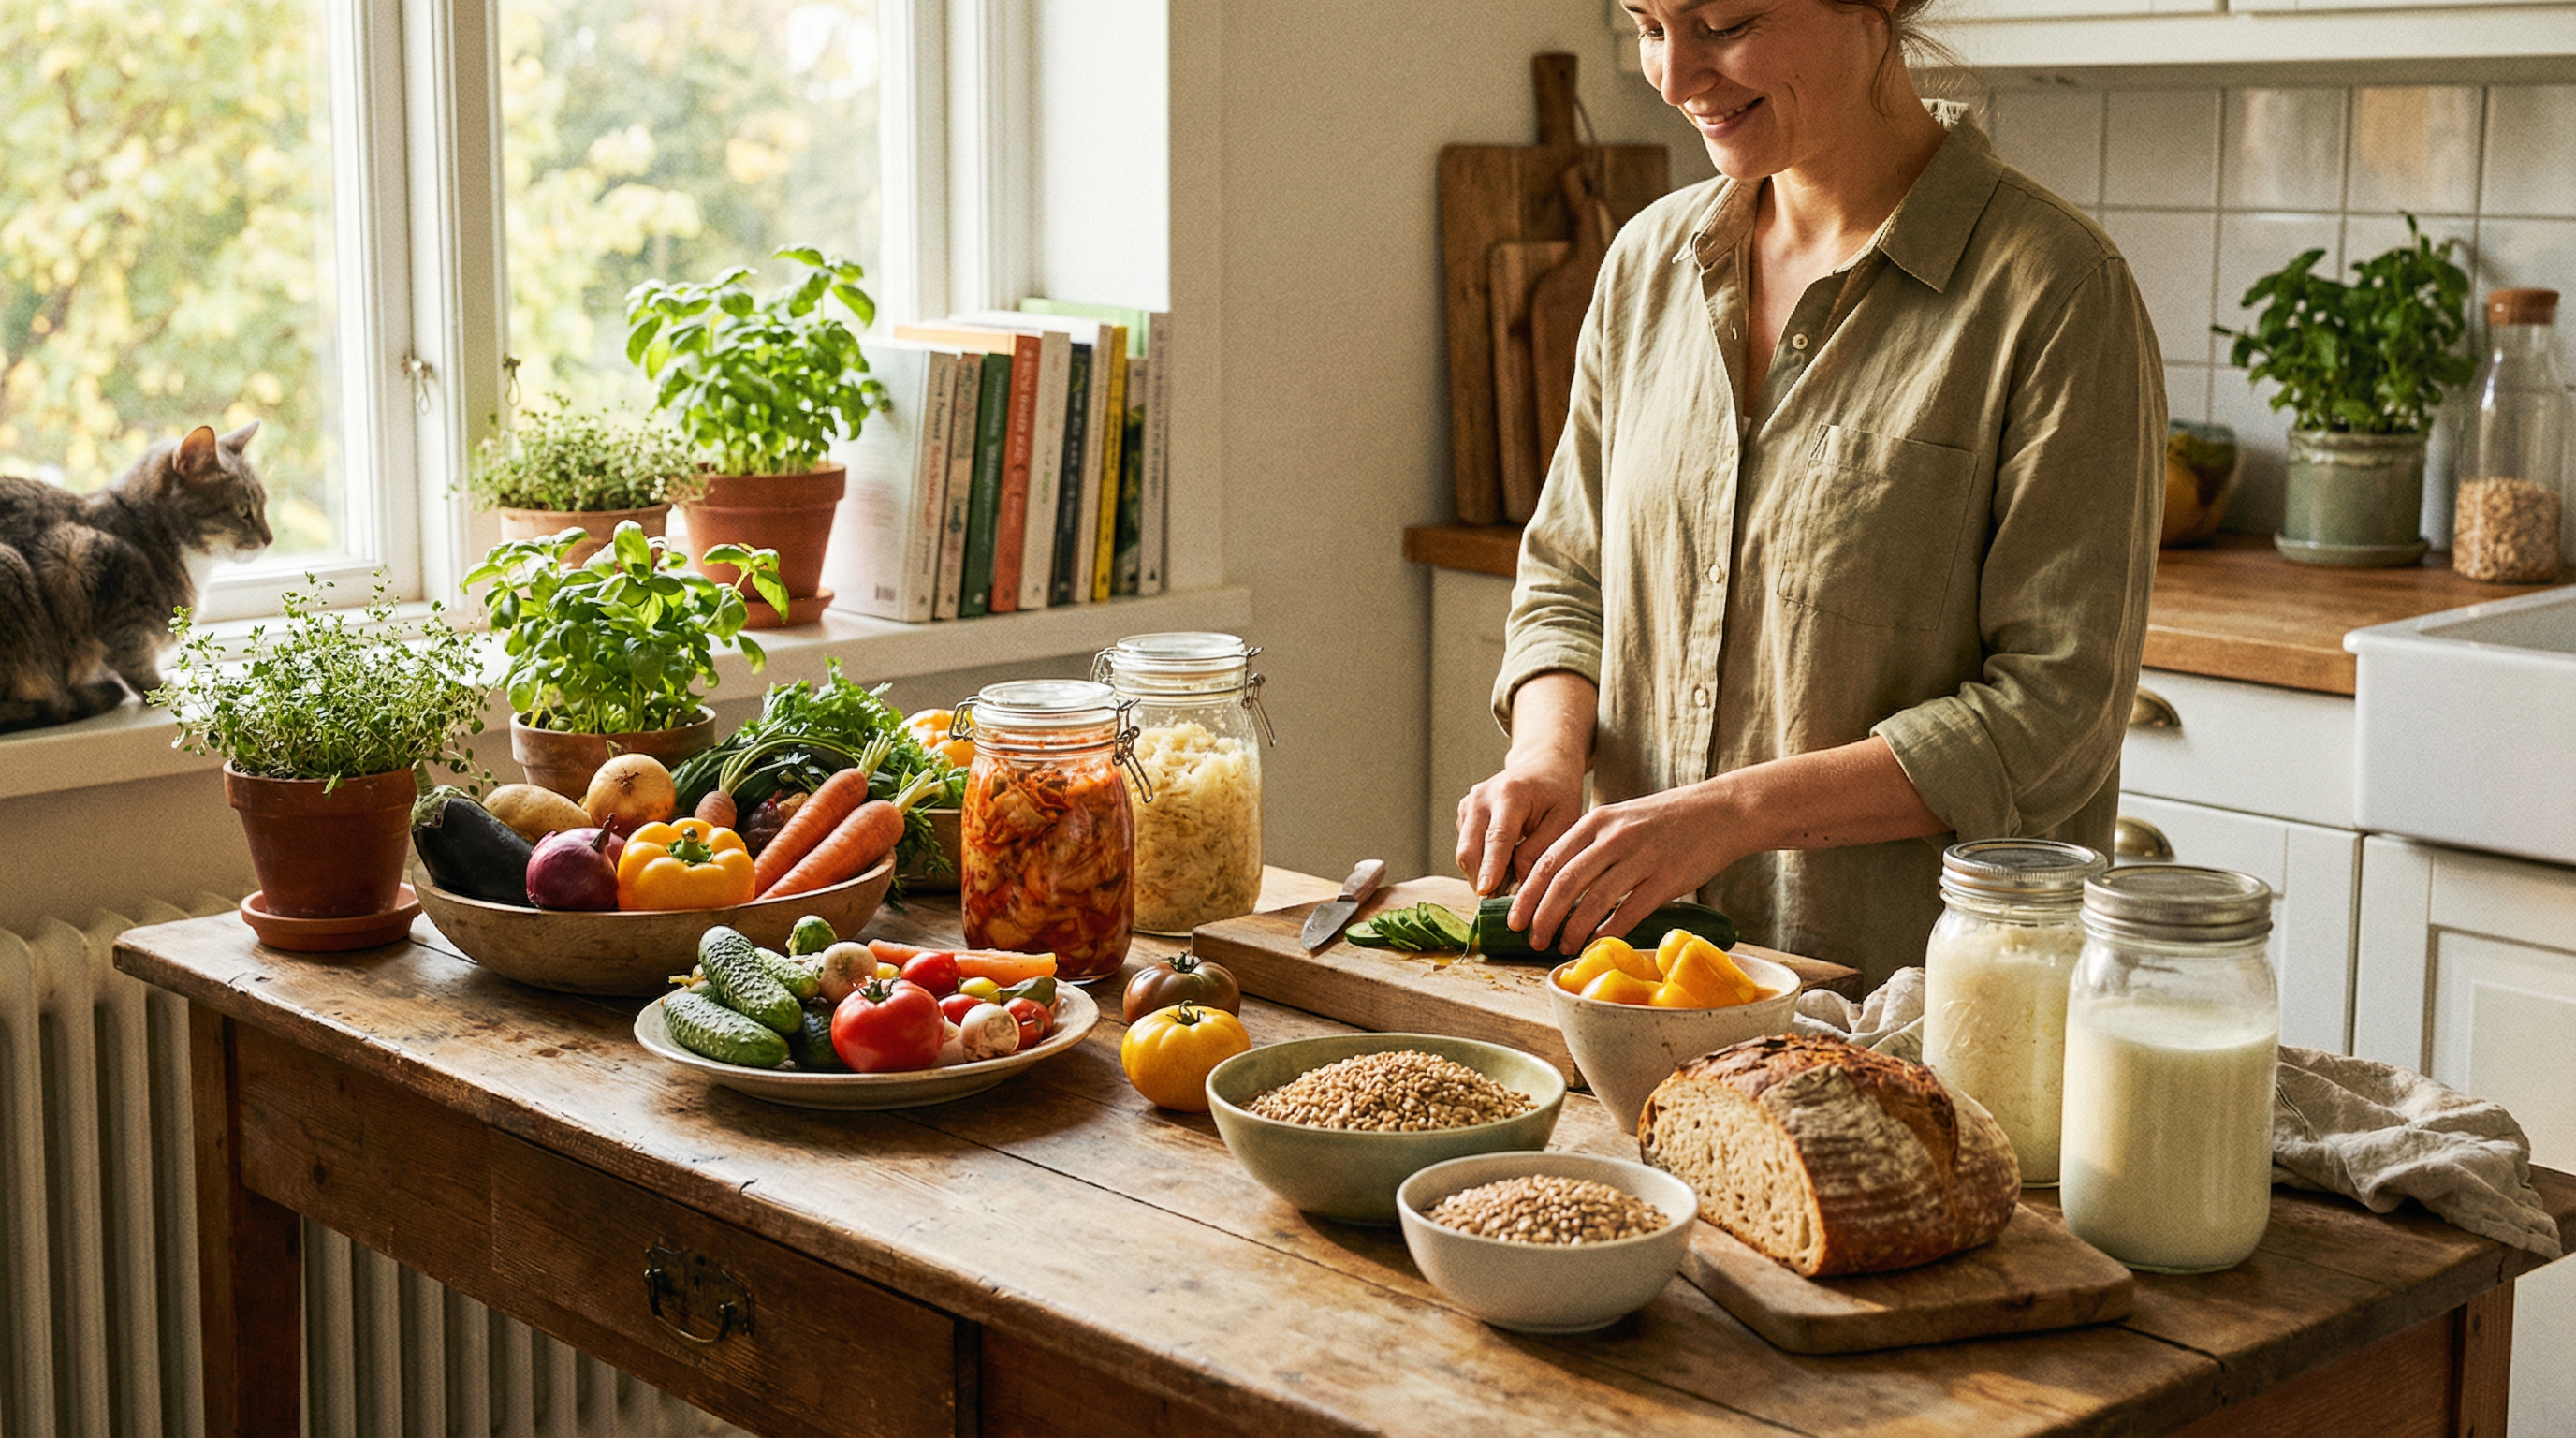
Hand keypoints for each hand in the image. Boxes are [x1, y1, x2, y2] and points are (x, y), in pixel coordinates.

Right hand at [1456, 753, 1585, 896]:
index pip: (1497, 838)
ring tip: (1508, 889)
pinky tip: (1503, 870)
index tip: (1486, 893)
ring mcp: (1468, 804)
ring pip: (1465, 853)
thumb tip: (1518, 880)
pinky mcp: (1464, 814)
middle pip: (1470, 849)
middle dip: (1481, 881)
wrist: (1541, 766)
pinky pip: (1467, 848)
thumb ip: (1542, 849)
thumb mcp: (1564, 819)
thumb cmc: (1558, 793)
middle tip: (1502, 908)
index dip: (1491, 868)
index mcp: (1510, 794)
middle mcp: (1481, 797)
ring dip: (1482, 876)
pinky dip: (1481, 865)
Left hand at [1508, 783, 1746, 954]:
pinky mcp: (1667, 878)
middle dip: (1542, 916)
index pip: (1549, 861)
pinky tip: (1599, 942)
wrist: (1721, 811)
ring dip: (1573, 928)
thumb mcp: (1620, 819)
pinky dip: (1611, 929)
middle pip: (1564, 882)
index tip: (1514, 918)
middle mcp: (1614, 837)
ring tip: (1561, 946)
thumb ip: (1590, 844)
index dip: (1527, 893)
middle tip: (1532, 940)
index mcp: (1597, 821)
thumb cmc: (1666, 820)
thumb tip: (1557, 883)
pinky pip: (1631, 909)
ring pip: (1594, 898)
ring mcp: (1641, 857)